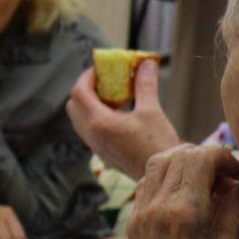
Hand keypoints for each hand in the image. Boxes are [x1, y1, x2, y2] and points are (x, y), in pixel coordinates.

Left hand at [66, 60, 180, 179]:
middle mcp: (91, 135)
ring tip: (112, 95)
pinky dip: (95, 116)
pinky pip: (88, 129)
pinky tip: (117, 112)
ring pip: (79, 119)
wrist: (164, 176)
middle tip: (103, 80)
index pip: (79, 93)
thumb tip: (146, 63)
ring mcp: (95, 145)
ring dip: (89, 103)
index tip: (99, 68)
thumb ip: (145, 85)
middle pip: (74, 105)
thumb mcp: (151, 110)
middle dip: (85, 89)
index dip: (86, 77)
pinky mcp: (102, 152)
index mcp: (98, 123)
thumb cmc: (157, 144)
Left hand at [126, 145, 238, 238]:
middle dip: (204, 157)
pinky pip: (146, 183)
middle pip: (177, 154)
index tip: (238, 173)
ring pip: (157, 164)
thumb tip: (232, 180)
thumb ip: (231, 206)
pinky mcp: (132, 223)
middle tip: (225, 176)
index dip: (223, 156)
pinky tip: (186, 197)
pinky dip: (166, 178)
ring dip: (183, 164)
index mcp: (183, 212)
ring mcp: (139, 214)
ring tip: (206, 184)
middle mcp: (155, 208)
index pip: (200, 156)